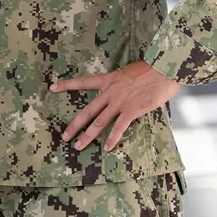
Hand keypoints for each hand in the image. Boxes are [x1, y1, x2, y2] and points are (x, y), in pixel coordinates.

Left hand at [51, 61, 180, 152]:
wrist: (163, 68)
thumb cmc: (151, 69)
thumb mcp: (129, 72)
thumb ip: (122, 83)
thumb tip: (122, 91)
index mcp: (109, 79)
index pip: (84, 81)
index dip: (67, 85)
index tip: (52, 87)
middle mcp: (110, 91)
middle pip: (88, 110)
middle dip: (75, 124)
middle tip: (65, 136)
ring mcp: (120, 102)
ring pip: (99, 122)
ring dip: (88, 135)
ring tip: (78, 146)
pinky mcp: (132, 110)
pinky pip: (119, 127)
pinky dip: (112, 139)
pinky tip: (107, 148)